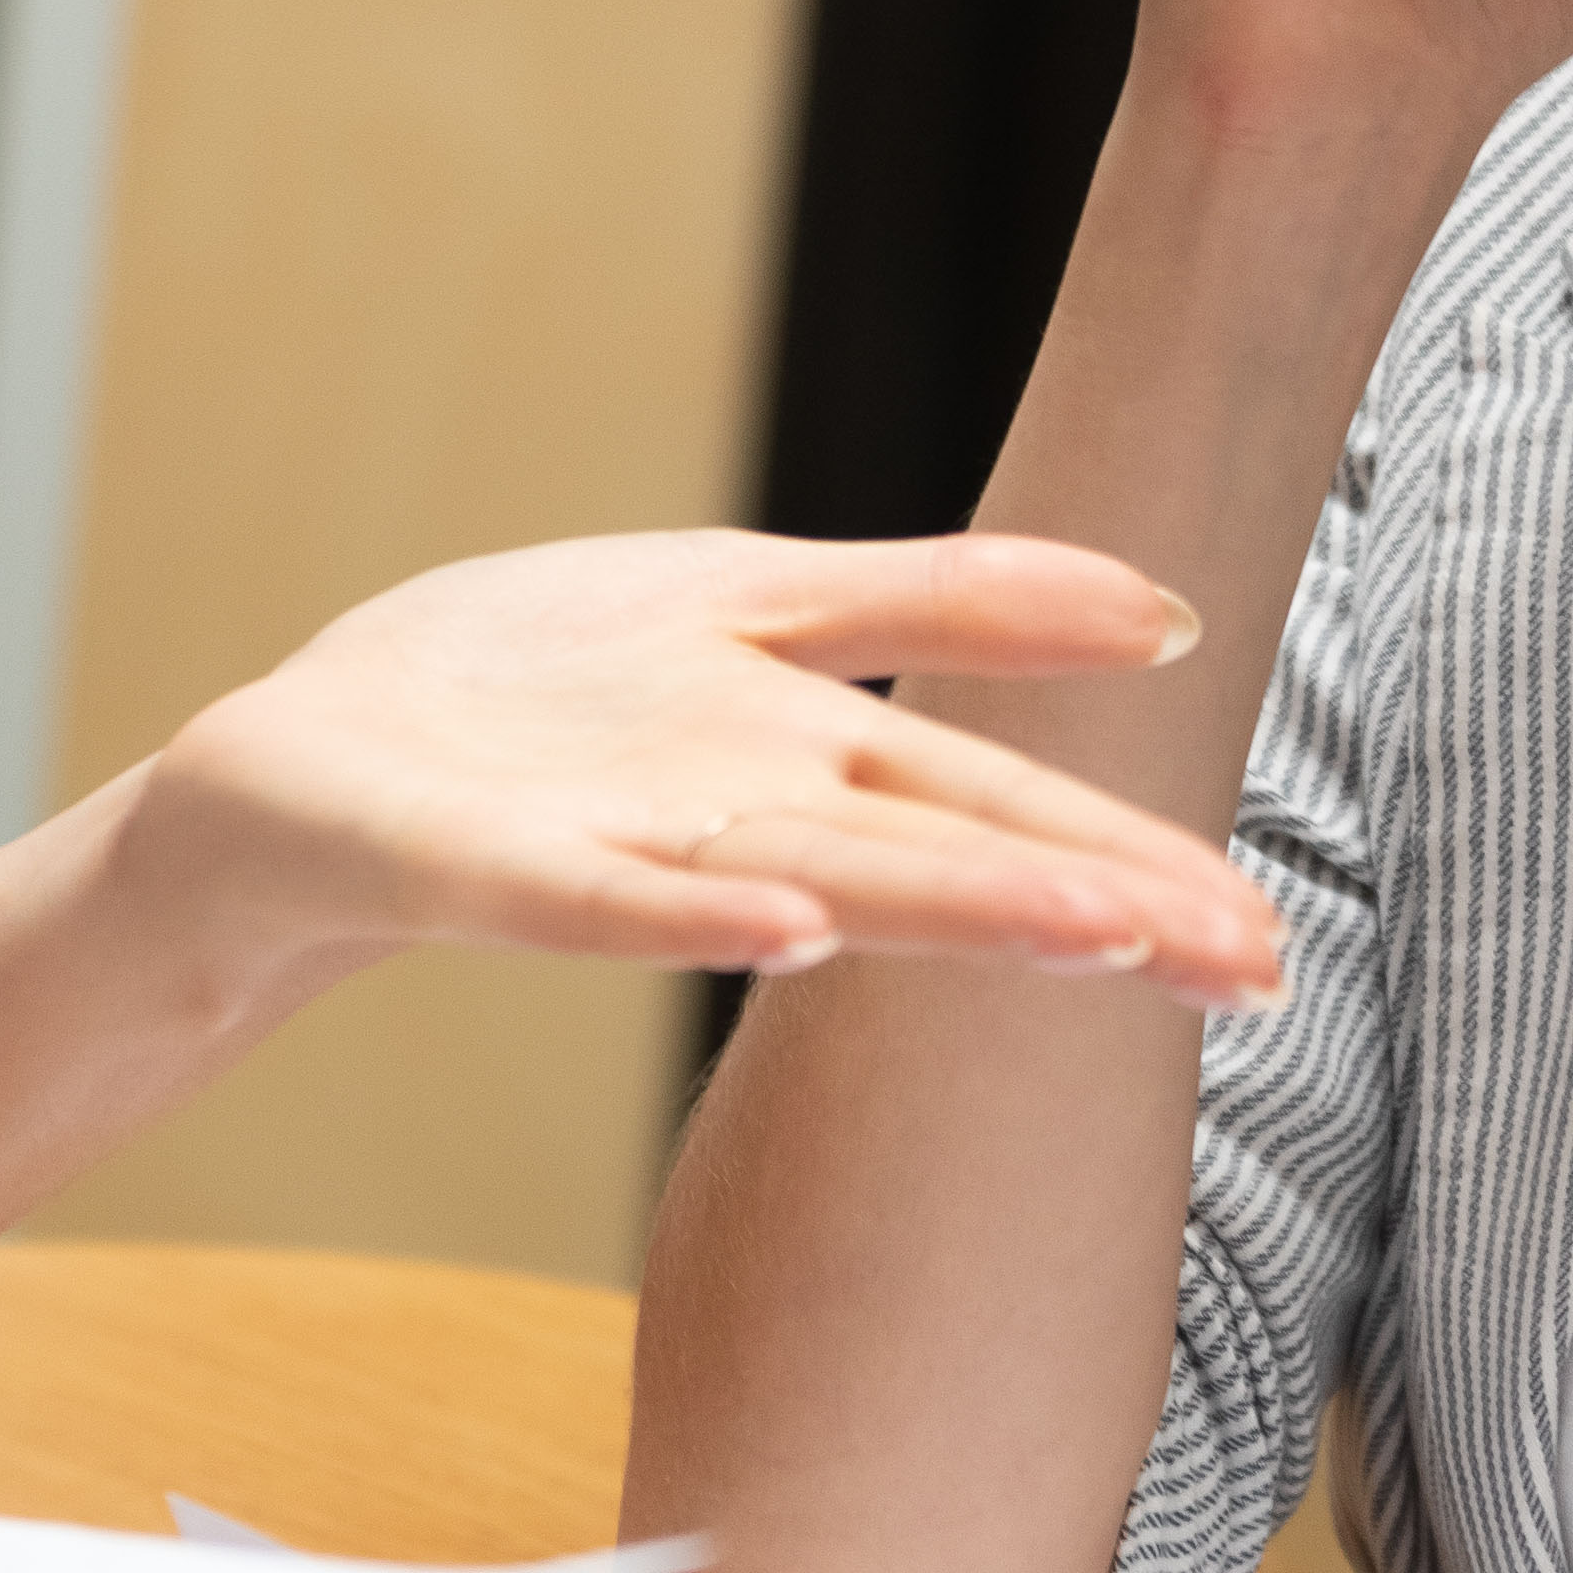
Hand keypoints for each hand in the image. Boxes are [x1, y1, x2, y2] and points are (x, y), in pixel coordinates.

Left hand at [156, 530, 1275, 1009]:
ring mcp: (608, 844)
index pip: (997, 802)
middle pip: (932, 856)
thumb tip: (1162, 618)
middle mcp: (729, 816)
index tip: (1274, 943)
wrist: (297, 765)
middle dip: (1089, 906)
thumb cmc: (528, 694)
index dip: (1132, 858)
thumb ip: (945, 603)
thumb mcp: (752, 601)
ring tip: (1094, 934)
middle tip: (1251, 972)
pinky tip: (782, 924)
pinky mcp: (472, 863)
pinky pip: (587, 894)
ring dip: (941, 908)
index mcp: (799, 753)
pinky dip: (681, 907)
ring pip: (801, 876)